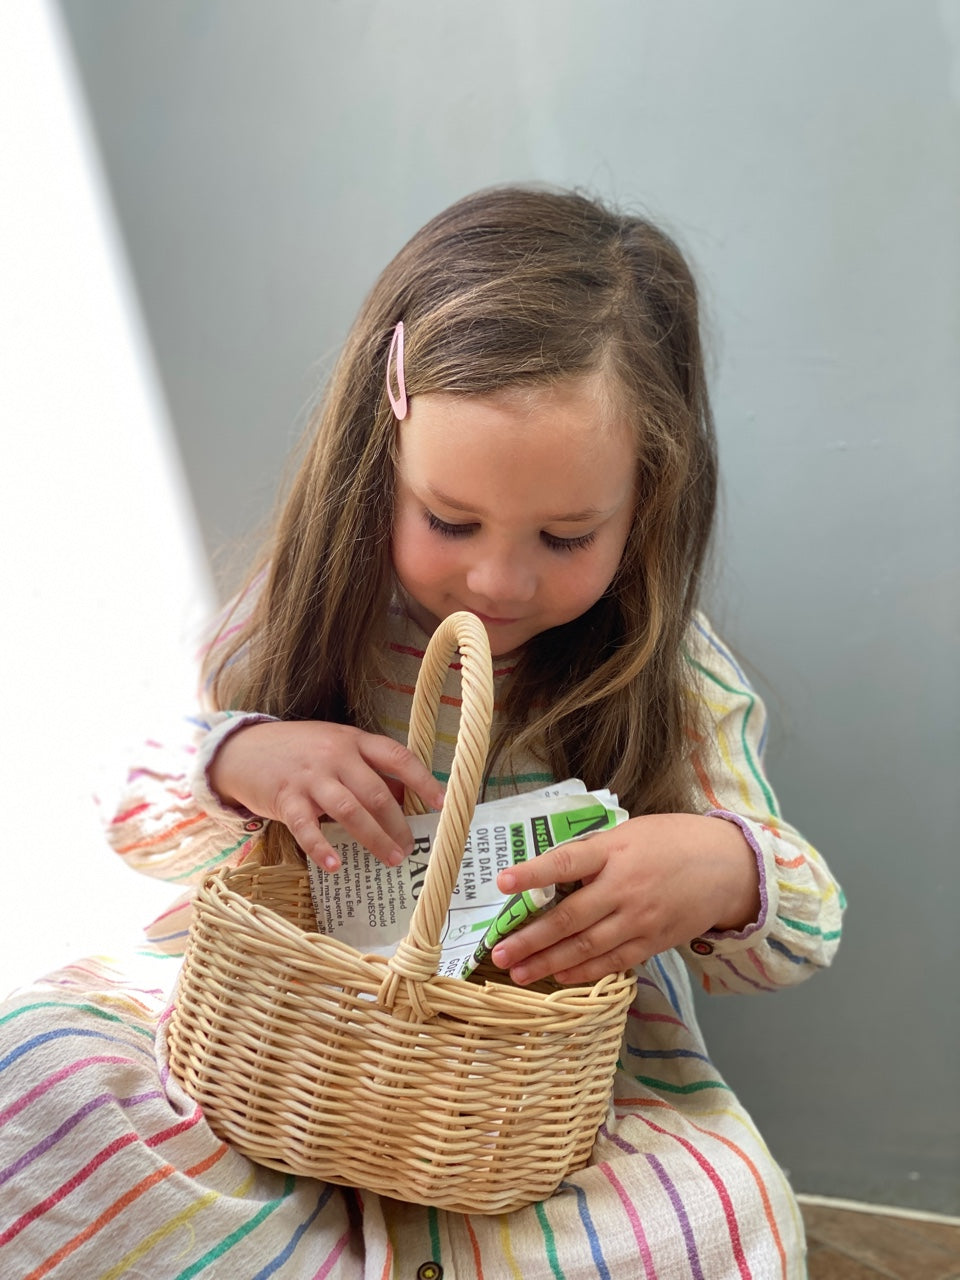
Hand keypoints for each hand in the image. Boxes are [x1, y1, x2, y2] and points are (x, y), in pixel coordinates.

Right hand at [209, 720, 445, 870]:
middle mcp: (335, 755)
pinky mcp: (285, 798)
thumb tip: (403, 802)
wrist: (242, 749)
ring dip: (374, 838)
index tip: (442, 803)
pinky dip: (323, 848)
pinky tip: (337, 866)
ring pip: (350, 810)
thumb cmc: (299, 752)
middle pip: (377, 792)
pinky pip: (307, 827)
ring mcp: (310, 776)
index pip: (397, 757)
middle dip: (398, 824)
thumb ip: (366, 770)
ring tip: (391, 859)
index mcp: (353, 741)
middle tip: (410, 848)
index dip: (423, 780)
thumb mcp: (336, 749)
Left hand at [490, 813, 760, 984]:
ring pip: (586, 947)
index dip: (532, 873)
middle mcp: (624, 887)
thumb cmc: (671, 842)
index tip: (501, 882)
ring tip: (517, 974)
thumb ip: (593, 853)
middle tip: (498, 953)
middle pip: (569, 918)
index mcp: (615, 851)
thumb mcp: (629, 833)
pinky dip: (583, 973)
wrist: (727, 866)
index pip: (566, 861)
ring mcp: (639, 919)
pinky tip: (559, 978)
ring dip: (548, 963)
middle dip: (530, 938)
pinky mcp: (653, 942)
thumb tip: (550, 874)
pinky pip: (612, 962)